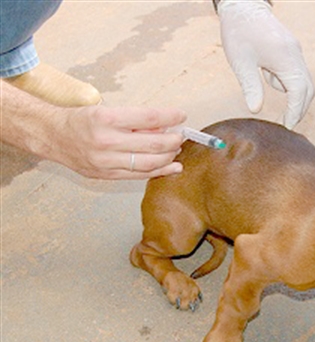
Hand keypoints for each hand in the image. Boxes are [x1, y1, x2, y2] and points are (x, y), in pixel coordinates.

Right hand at [58, 106, 186, 178]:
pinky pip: (139, 175)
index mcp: (106, 118)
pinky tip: (172, 167)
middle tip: (181, 136)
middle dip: (173, 140)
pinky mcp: (106, 175)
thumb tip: (163, 126)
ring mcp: (106, 161)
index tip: (181, 116)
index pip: (148, 118)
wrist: (52, 136)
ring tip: (177, 150)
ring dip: (169, 157)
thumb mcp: (107, 110)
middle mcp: (106, 141)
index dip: (170, 117)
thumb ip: (135, 120)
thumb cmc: (81, 120)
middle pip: (152, 144)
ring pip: (149, 163)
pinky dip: (159, 172)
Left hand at [218, 0, 313, 128]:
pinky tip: (267, 74)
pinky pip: (296, 72)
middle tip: (287, 123)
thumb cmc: (239, 32)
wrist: (243, 6)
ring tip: (272, 95)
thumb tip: (256, 110)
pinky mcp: (291, 50)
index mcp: (285, 59)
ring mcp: (296, 52)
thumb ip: (250, 87)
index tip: (288, 125)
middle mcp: (295, 55)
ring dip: (293, 95)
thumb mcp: (241, 63)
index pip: (298, 91)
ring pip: (303, 81)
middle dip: (299, 108)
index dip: (295, 111)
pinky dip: (287, 82)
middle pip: (308, 89)